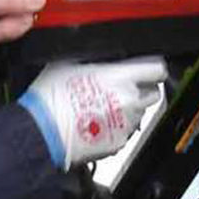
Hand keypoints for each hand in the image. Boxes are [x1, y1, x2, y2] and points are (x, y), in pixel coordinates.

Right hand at [19, 56, 167, 169]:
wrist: (42, 132)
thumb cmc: (52, 98)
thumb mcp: (70, 63)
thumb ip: (95, 59)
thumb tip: (101, 56)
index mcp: (121, 77)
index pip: (156, 68)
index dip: (151, 66)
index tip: (146, 67)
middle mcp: (129, 101)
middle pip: (153, 92)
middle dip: (142, 87)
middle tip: (123, 86)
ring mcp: (126, 123)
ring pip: (140, 112)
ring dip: (129, 107)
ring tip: (105, 105)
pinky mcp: (119, 142)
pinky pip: (127, 130)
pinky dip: (118, 124)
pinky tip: (99, 120)